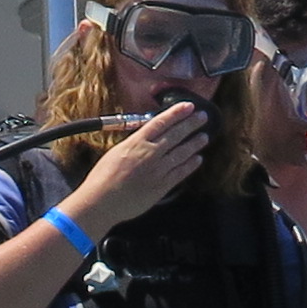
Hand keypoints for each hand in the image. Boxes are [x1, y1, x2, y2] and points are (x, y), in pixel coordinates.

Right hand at [59, 103, 210, 236]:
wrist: (102, 201)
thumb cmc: (103, 178)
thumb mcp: (117, 151)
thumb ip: (134, 144)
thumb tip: (146, 137)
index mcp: (137, 142)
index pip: (161, 122)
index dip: (177, 113)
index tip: (188, 106)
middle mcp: (150, 153)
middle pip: (176, 134)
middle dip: (191, 124)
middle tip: (203, 117)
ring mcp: (158, 170)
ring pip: (182, 152)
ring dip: (195, 143)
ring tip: (204, 136)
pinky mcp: (162, 186)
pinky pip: (181, 173)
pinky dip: (190, 165)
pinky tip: (197, 159)